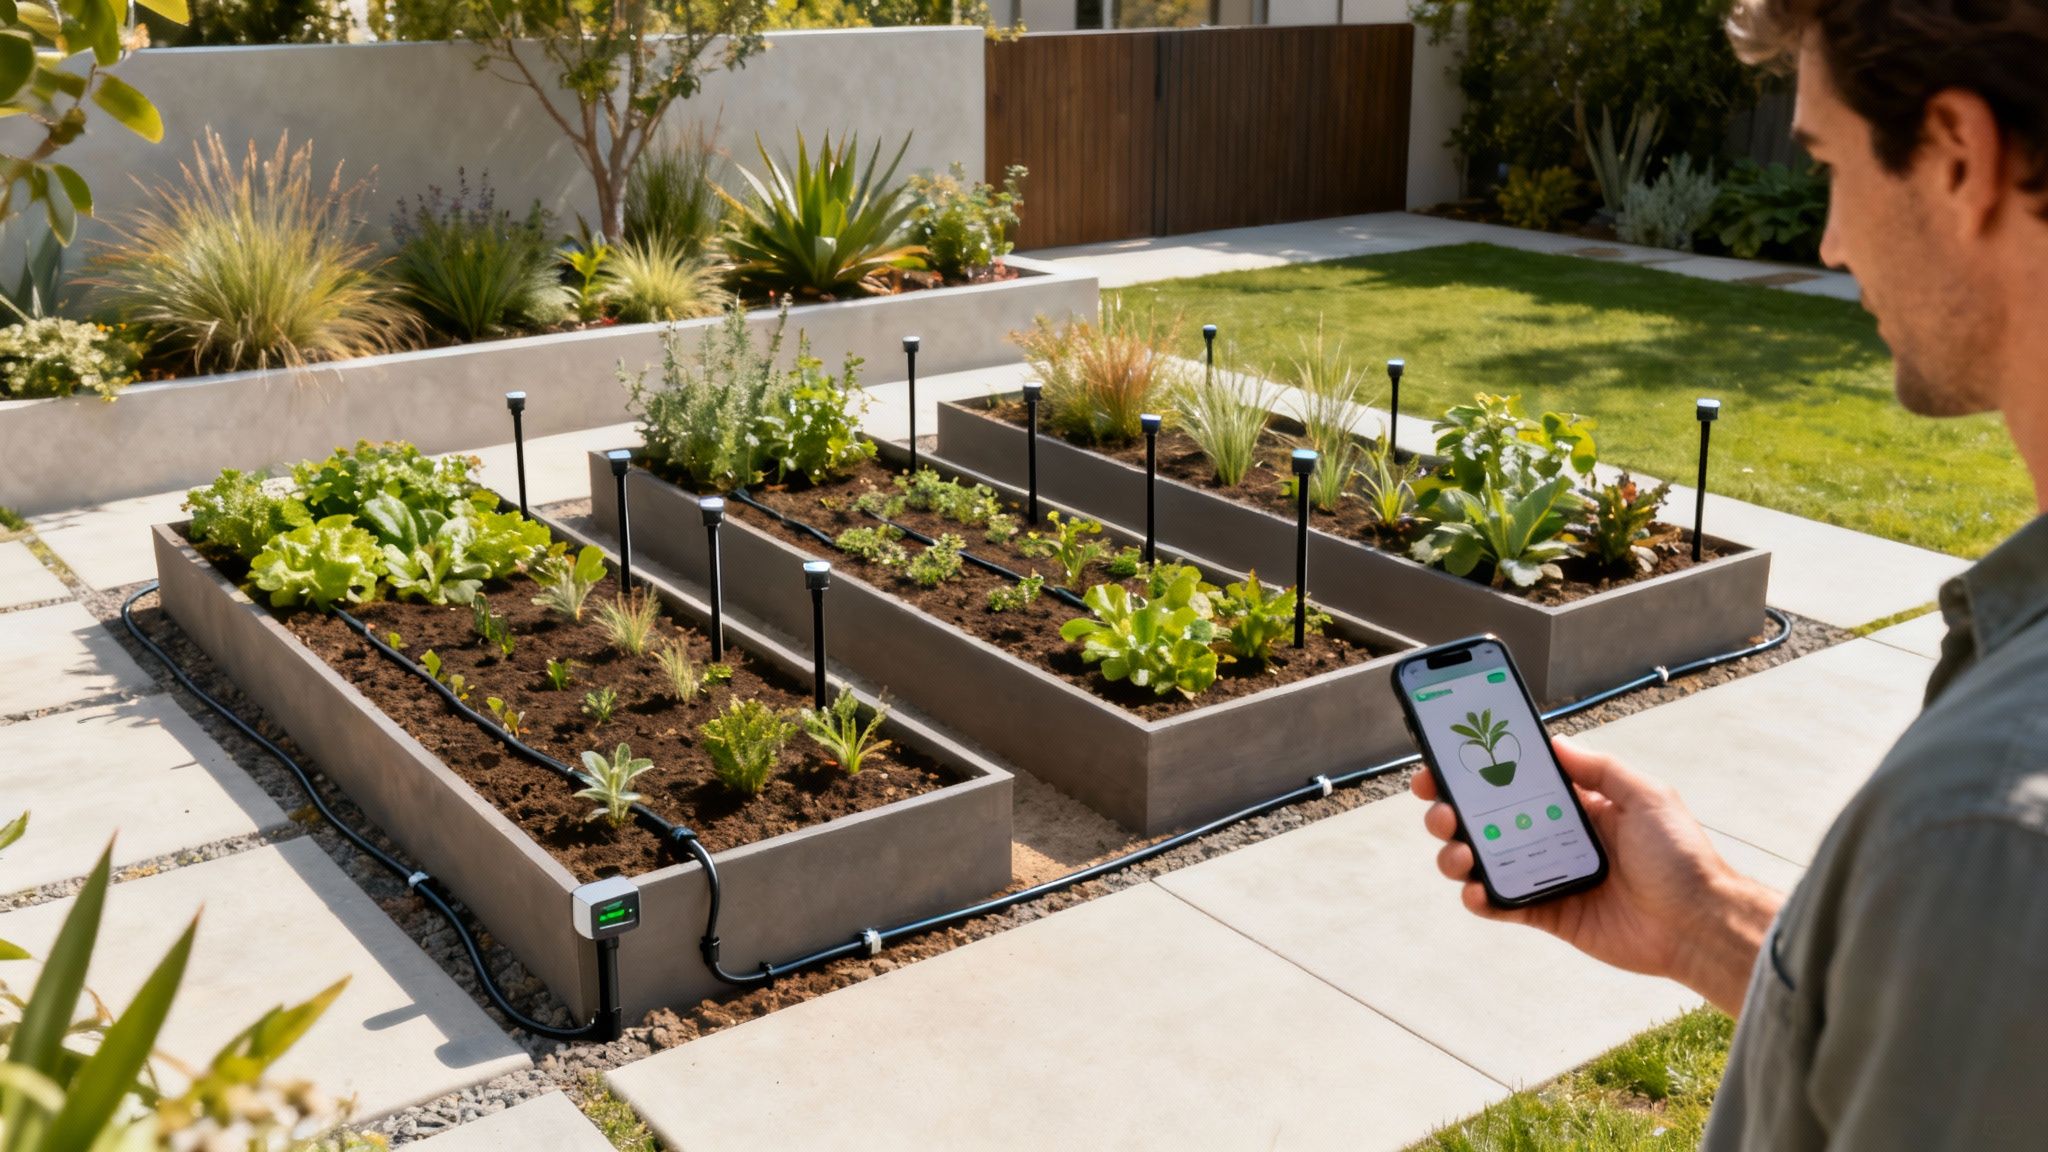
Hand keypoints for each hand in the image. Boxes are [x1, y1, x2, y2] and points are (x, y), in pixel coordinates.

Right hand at [1410, 734, 1779, 1012]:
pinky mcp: (1549, 914)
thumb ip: (1598, 769)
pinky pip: (1502, 905)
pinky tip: (1475, 889)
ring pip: (1484, 860)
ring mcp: (1548, 876)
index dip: (1476, 771)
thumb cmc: (1680, 857)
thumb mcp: (1646, 796)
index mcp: (1576, 805)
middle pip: (1486, 820)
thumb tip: (1554, 743)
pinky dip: (1480, 898)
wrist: (1698, 923)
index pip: (1514, 781)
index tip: (1443, 761)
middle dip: (1451, 810)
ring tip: (1459, 853)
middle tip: (1438, 807)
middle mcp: (1554, 837)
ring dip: (1456, 853)